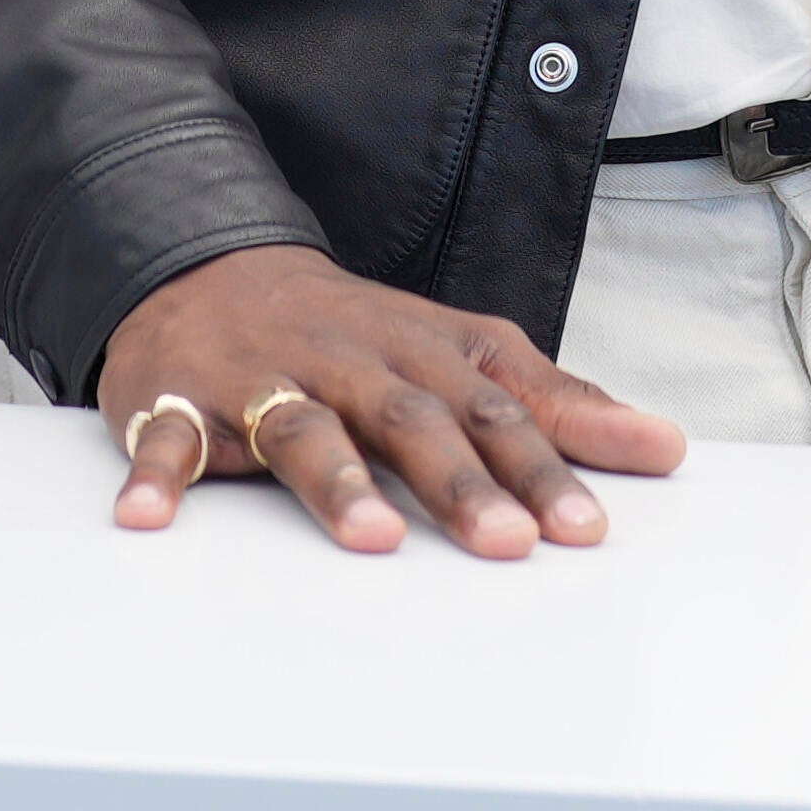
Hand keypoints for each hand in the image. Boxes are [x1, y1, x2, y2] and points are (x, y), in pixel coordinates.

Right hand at [95, 249, 680, 557]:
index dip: (543, 464)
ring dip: (338, 485)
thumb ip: (554, 403)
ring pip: (304, 429)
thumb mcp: (458, 352)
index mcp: (418, 352)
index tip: (587, 525)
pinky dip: (155, 474)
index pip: (492, 407)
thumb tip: (662, 447)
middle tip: (510, 543)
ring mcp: (263, 380)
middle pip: (411, 419)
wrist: (206, 266)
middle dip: (463, 482)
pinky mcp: (179, 400)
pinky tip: (148, 517)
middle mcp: (348, 362)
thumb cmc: (350, 333)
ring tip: (374, 538)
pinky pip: (166, 438)